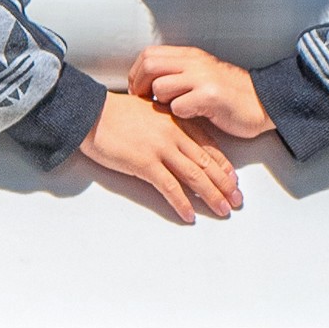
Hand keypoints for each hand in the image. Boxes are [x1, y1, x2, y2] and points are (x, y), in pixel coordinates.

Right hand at [79, 85, 241, 223]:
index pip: (207, 145)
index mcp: (175, 121)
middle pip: (206, 162)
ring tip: (222, 209)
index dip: (223, 164)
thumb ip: (166, 125)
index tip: (233, 179)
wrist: (92, 113)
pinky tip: (190, 215)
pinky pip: (169, 187)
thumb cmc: (114, 114)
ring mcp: (160, 148)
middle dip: (225, 183)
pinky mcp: (145, 163)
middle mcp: (173, 134)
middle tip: (237, 199)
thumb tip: (174, 139)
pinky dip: (182, 202)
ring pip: (194, 175)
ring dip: (211, 195)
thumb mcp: (148, 112)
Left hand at [129, 44, 271, 141]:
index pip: (149, 54)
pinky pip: (178, 107)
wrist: (262, 102)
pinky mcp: (211, 97)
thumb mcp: (202, 73)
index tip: (139, 90)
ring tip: (173, 109)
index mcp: (190, 55)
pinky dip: (179, 115)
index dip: (137, 73)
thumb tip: (148, 80)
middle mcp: (195, 62)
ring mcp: (203, 78)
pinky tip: (191, 116)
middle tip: (145, 102)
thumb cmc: (230, 93)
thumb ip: (179, 72)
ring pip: (161, 86)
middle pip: (149, 66)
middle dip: (140, 87)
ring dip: (161, 102)